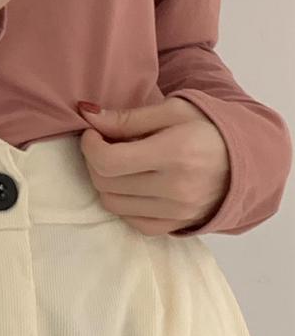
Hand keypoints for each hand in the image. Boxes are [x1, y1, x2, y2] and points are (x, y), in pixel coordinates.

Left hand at [76, 96, 230, 235]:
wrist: (247, 159)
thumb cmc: (208, 128)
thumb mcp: (172, 110)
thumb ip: (127, 117)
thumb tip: (87, 115)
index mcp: (174, 154)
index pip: (108, 161)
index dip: (89, 145)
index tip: (94, 132)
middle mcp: (176, 189)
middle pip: (105, 182)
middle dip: (94, 160)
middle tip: (104, 143)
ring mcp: (178, 212)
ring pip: (112, 204)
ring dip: (105, 182)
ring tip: (118, 163)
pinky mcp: (178, 225)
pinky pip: (133, 221)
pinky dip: (123, 203)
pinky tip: (130, 184)